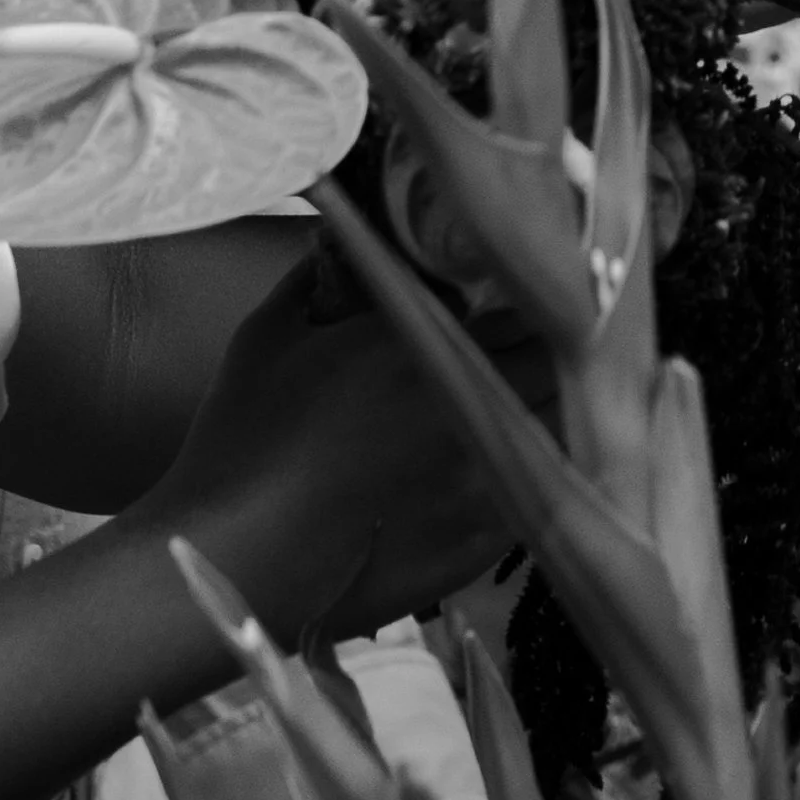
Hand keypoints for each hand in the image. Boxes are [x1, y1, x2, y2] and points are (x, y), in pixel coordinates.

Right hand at [137, 254, 552, 642]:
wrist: (233, 560)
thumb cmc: (242, 443)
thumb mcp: (272, 335)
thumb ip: (322, 277)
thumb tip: (353, 238)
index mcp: (421, 348)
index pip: (522, 309)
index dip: (523, 309)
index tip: (511, 311)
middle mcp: (469, 409)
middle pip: (558, 366)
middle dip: (549, 358)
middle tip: (526, 358)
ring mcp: (488, 477)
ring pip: (565, 428)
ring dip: (552, 413)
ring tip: (523, 413)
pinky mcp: (491, 536)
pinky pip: (548, 490)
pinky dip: (539, 473)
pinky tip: (510, 470)